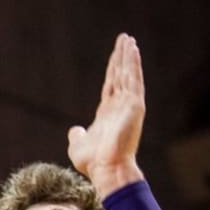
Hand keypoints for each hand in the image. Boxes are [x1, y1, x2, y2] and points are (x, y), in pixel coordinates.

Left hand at [67, 32, 145, 195]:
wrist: (106, 170)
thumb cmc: (92, 162)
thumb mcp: (78, 145)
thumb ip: (77, 135)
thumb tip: (75, 130)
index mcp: (107, 113)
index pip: (111, 84)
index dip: (113, 68)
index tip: (116, 53)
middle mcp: (120, 107)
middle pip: (121, 75)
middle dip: (122, 57)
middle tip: (125, 39)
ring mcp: (128, 105)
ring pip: (128, 75)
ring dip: (128, 56)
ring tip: (129, 39)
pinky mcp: (134, 106)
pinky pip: (134, 80)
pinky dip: (134, 65)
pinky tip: (133, 50)